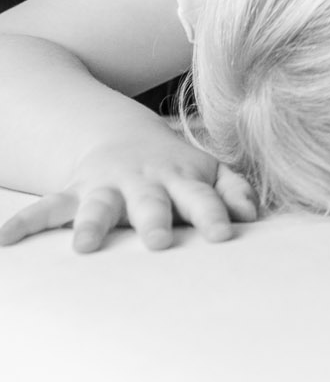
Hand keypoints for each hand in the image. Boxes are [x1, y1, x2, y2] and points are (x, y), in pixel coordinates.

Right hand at [0, 131, 258, 253]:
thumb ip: (233, 189)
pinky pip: (46, 207)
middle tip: (160, 241)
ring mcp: (107, 186)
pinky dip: (24, 223)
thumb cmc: (175, 166)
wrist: (121, 135)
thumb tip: (252, 214)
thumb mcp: (208, 170)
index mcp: (181, 179)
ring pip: (99, 205)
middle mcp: (144, 182)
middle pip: (152, 202)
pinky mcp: (74, 193)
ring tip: (85, 245)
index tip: (223, 234)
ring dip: (94, 224)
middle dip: (155, 220)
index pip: (202, 198)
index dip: (213, 214)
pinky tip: (5, 240)